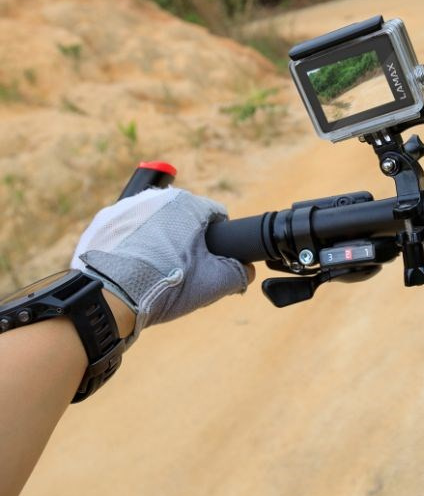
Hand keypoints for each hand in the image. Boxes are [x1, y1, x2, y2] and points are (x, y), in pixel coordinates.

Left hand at [71, 187, 252, 344]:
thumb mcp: (215, 283)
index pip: (216, 216)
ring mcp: (126, 207)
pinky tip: (133, 267)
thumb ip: (240, 273)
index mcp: (188, 204)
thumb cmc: (167, 286)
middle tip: (182, 269)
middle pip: (184, 218)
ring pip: (156, 223)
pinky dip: (133, 245)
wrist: (111, 299)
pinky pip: (128, 231)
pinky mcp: (104, 222)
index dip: (220, 240)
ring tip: (154, 270)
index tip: (210, 261)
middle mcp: (157, 197)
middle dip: (186, 239)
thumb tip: (246, 270)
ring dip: (159, 240)